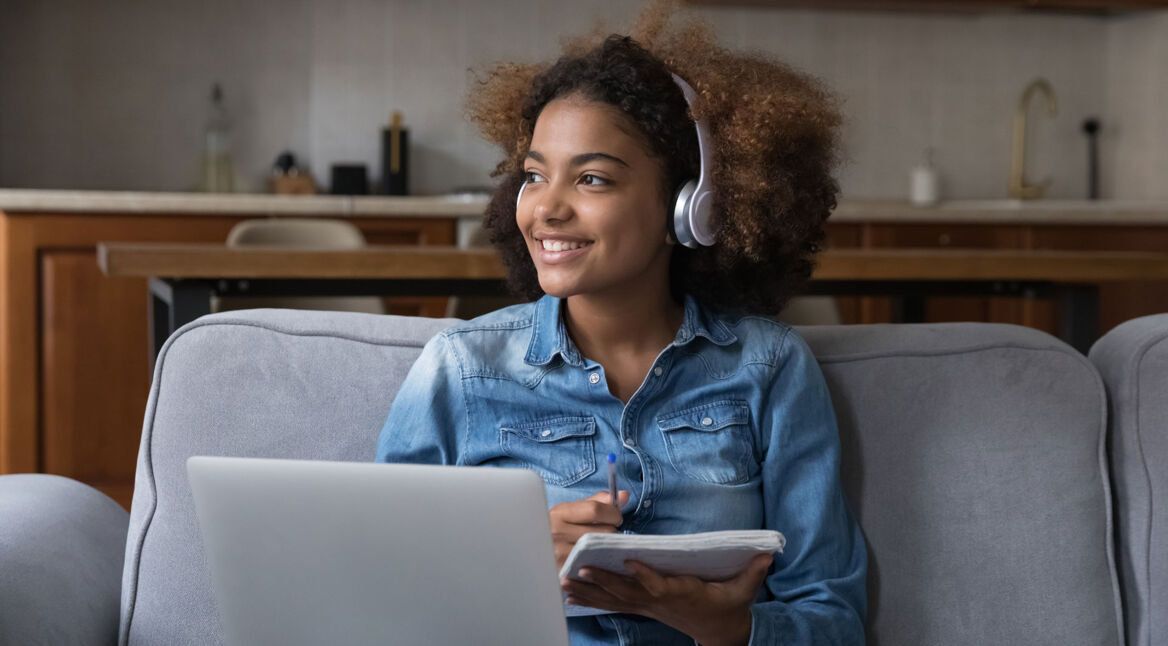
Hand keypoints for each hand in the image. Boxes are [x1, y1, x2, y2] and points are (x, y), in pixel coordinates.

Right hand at [549, 490, 629, 570]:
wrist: (533, 552)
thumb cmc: (557, 529)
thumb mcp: (571, 511)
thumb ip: (598, 502)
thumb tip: (625, 496)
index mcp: (560, 513)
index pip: (596, 510)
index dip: (613, 513)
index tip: (615, 518)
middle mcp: (558, 533)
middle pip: (603, 532)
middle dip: (612, 533)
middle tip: (606, 536)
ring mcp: (560, 555)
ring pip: (603, 551)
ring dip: (608, 550)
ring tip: (601, 549)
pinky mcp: (565, 573)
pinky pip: (596, 568)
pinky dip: (601, 564)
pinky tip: (598, 561)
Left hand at [560, 554, 772, 645]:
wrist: (720, 632)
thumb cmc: (728, 606)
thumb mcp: (744, 591)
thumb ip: (753, 572)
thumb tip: (767, 555)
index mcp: (684, 594)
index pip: (662, 586)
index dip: (646, 576)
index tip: (630, 561)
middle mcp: (661, 603)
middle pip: (628, 594)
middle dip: (603, 583)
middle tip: (578, 571)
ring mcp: (649, 607)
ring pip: (615, 600)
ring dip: (589, 592)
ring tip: (564, 584)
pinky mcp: (643, 608)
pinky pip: (613, 604)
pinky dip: (591, 598)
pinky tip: (571, 594)